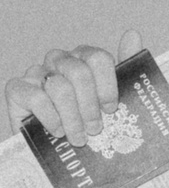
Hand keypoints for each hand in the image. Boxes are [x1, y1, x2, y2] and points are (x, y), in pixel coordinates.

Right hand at [5, 33, 143, 142]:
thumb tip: (133, 34)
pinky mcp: (17, 89)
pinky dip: (52, 119)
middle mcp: (58, 61)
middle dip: (91, 107)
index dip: (107, 87)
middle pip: (79, 72)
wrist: (58, 152)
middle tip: (95, 130)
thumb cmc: (87, 127)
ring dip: (74, 119)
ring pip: (60, 88)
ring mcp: (36, 73)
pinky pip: (37, 98)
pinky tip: (57, 131)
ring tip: (79, 138)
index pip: (98, 58)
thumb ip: (125, 71)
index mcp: (82, 60)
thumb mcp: (111, 105)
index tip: (111, 110)